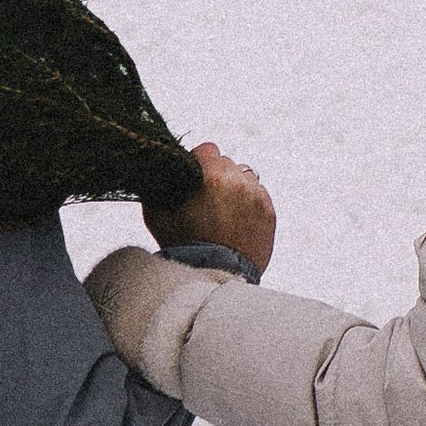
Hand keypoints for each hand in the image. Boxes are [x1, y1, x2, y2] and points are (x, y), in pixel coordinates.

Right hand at [148, 141, 275, 275]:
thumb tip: (155, 173)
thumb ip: (156, 188)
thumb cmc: (183, 247)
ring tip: (222, 210)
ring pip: (246, 177)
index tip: (193, 176)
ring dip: (235, 187)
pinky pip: (259, 196)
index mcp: (213, 177)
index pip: (208, 149)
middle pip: (227, 163)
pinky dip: (249, 203)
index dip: (197, 161)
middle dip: (216, 176)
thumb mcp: (157, 215)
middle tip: (206, 198)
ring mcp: (258, 198)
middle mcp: (239, 182)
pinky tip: (235, 220)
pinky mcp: (270, 213)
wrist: (214, 276)